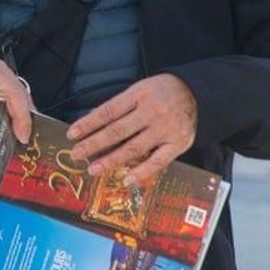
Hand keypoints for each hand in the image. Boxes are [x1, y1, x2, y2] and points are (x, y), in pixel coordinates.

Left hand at [66, 73, 198, 187]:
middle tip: (76, 154)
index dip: (88, 123)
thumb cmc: (160, 93)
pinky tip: (127, 179)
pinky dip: (142, 172)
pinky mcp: (178, 144)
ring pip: (134, 148)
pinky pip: (158, 161)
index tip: (72, 134)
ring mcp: (165, 129)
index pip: (108, 111)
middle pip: (117, 130)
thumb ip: (119, 107)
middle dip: (94, 144)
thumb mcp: (138, 90)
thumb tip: (91, 124)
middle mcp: (152, 112)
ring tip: (93, 168)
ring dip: (111, 160)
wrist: (196, 93)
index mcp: (139, 95)